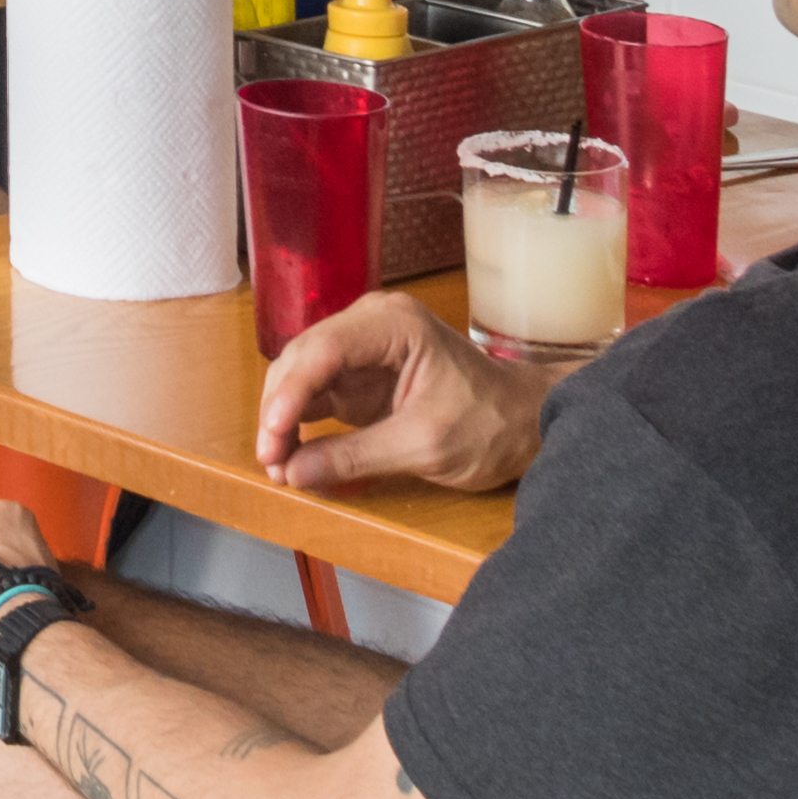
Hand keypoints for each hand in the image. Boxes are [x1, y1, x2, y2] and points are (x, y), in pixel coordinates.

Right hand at [255, 288, 543, 494]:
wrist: (527, 424)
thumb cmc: (490, 425)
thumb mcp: (425, 446)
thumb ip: (356, 457)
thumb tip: (293, 473)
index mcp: (393, 325)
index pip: (323, 350)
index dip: (289, 393)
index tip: (273, 437)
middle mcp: (370, 325)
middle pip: (303, 359)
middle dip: (280, 410)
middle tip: (270, 461)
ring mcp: (362, 349)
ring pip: (301, 376)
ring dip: (284, 418)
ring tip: (277, 465)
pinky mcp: (359, 376)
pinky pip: (316, 394)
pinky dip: (300, 423)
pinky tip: (291, 455)